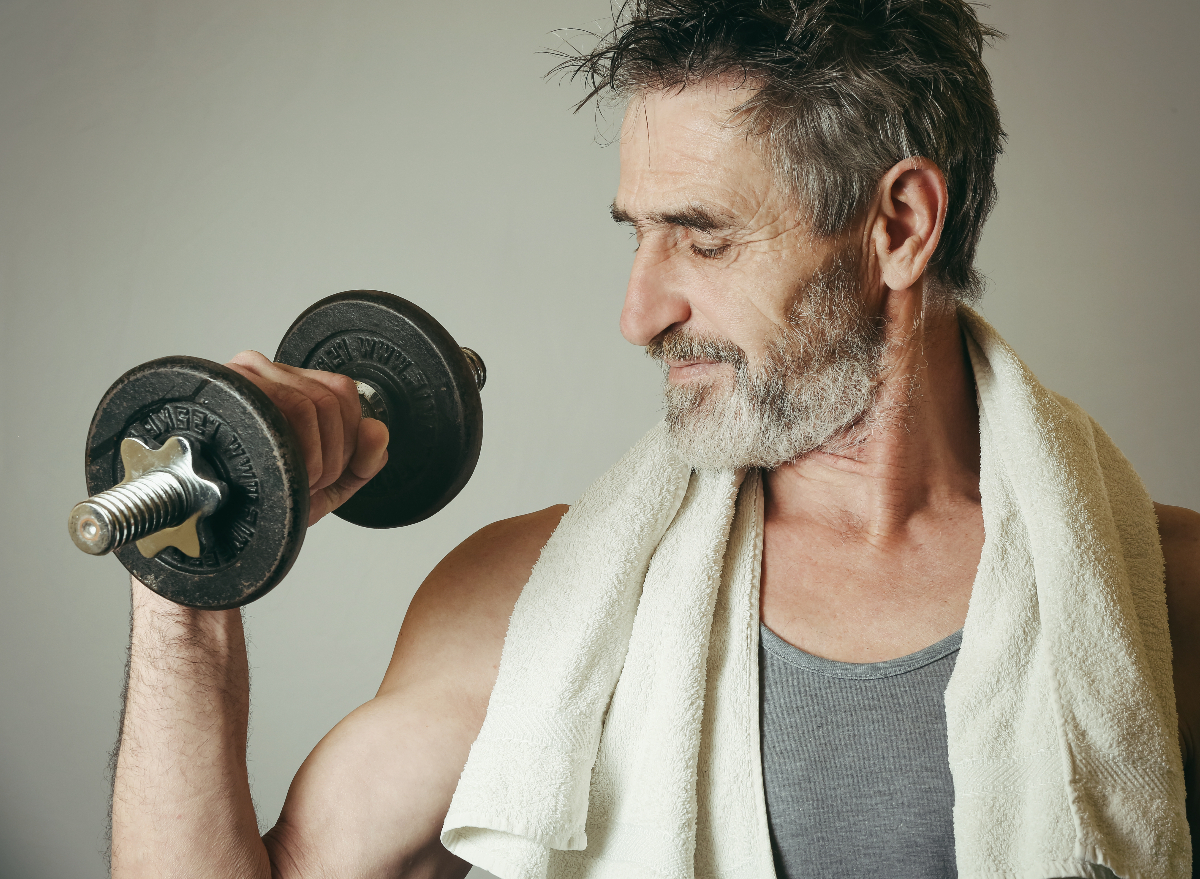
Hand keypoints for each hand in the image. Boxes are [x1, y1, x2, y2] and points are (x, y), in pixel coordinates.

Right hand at [226, 351, 388, 524]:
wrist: (221, 519)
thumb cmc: (268, 493)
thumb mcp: (330, 482)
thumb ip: (364, 460)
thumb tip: (378, 429)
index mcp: (294, 385)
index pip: (342, 390)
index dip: (351, 435)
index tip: (335, 470)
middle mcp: (270, 373)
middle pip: (333, 397)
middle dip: (337, 452)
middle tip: (316, 482)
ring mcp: (248, 377)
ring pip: (313, 402)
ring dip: (319, 455)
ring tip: (301, 481)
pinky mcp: (233, 389)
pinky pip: (289, 406)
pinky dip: (303, 449)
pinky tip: (288, 471)